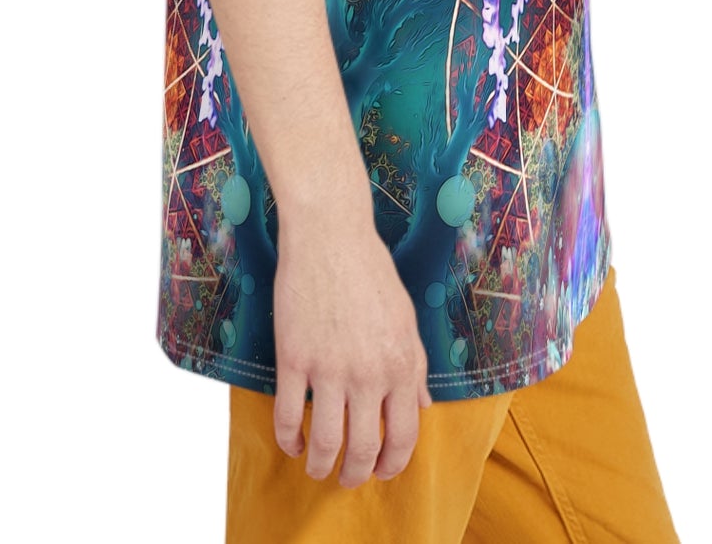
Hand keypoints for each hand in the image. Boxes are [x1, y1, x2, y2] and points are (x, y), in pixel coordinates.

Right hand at [271, 214, 433, 486]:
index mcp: (402, 363)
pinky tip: (292, 442)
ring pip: (325, 442)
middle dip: (356, 474)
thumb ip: (415, 366)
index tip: (383, 471)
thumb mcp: (406, 318)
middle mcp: (369, 372)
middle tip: (348, 478)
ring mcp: (329, 367)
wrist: (330, 233)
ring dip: (320, 466)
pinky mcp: (294, 357)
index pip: (404, 434)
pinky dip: (288, 440)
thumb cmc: (370, 270)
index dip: (394, 462)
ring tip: (317, 469)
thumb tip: (424, 405)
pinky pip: (287, 416)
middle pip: (364, 449)